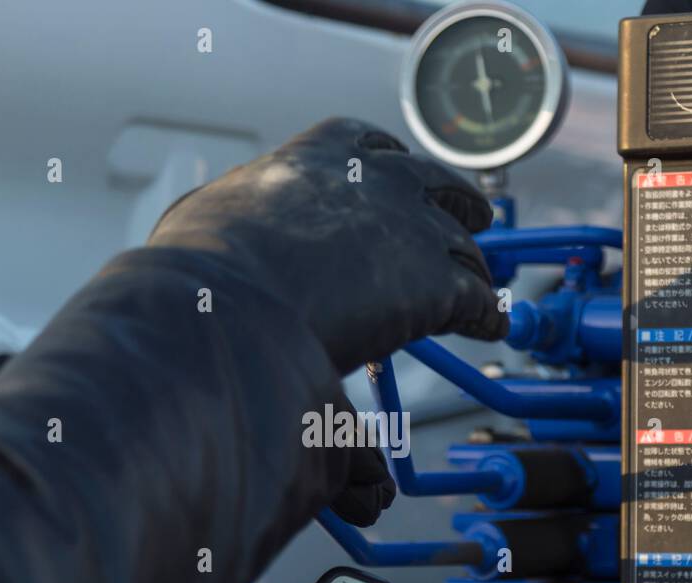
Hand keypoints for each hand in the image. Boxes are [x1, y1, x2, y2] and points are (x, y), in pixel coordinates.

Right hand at [146, 117, 506, 374]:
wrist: (230, 307)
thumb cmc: (203, 267)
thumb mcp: (209, 213)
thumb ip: (240, 210)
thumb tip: (225, 226)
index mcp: (322, 155)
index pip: (371, 145)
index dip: (391, 164)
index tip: (398, 172)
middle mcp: (378, 180)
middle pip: (438, 185)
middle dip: (457, 202)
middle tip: (470, 218)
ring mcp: (413, 231)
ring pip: (464, 247)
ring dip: (474, 266)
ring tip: (482, 284)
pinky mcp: (436, 286)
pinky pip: (477, 300)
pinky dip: (485, 315)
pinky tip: (488, 329)